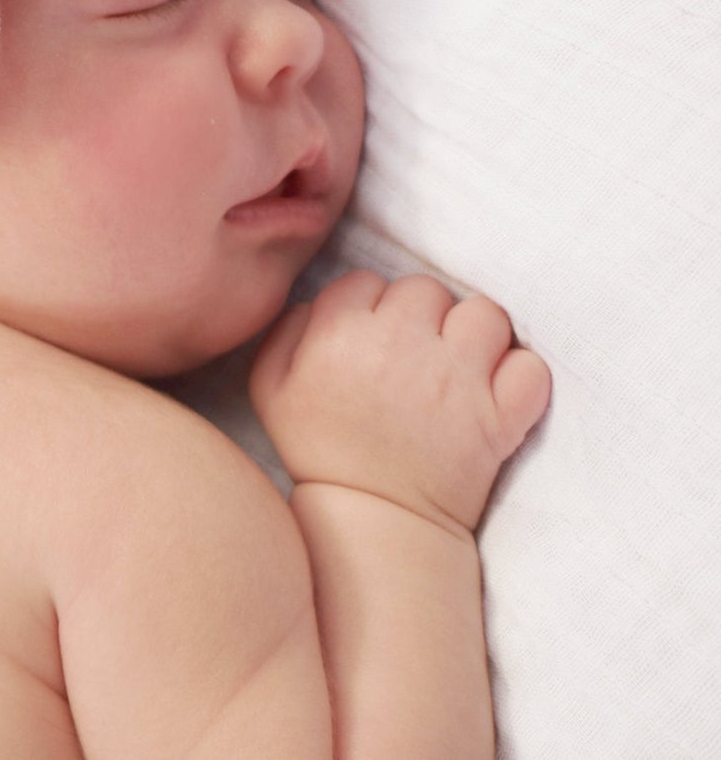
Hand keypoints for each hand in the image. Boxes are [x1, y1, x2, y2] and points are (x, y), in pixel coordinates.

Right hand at [249, 270, 551, 534]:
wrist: (373, 520)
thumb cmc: (319, 450)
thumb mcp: (270, 386)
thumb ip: (286, 329)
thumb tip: (316, 301)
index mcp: (340, 333)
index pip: (365, 281)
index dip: (367, 306)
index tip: (369, 338)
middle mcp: (400, 345)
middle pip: (425, 289)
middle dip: (420, 315)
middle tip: (413, 354)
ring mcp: (456, 380)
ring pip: (484, 314)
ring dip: (474, 334)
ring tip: (459, 364)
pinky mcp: (499, 417)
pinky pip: (530, 367)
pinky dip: (521, 376)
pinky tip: (497, 390)